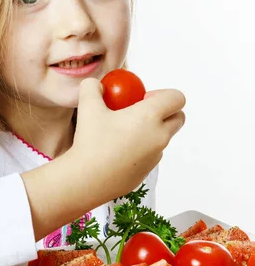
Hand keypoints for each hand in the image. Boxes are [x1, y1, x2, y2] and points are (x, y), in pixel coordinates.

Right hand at [71, 78, 185, 202]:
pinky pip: (152, 153)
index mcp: (150, 116)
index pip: (177, 98)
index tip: (142, 98)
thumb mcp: (87, 106)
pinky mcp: (148, 171)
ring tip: (123, 131)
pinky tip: (118, 150)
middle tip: (139, 111)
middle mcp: (159, 136)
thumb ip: (92, 87)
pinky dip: (143, 147)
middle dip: (165, 111)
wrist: (85, 180)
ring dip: (152, 130)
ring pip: (164, 137)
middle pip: (179, 117)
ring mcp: (156, 156)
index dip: (163, 94)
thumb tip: (97, 85)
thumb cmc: (90, 141)